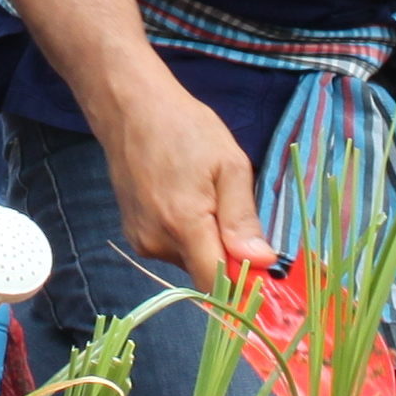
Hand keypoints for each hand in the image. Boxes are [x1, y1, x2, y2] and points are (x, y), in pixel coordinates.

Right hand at [100, 77, 275, 298]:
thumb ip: (243, 218)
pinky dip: (188, 235)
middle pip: (205, 274)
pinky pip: (172, 249)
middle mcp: (157, 242)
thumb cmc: (186, 128)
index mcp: (184, 225)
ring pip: (190, 261)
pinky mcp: (134, 234)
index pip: (217, 285)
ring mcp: (141, 240)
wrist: (131, 109)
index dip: (243, 285)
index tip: (264, 270)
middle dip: (227, 255)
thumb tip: (261, 262)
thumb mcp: (229, 164)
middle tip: (233, 209)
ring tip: (206, 196)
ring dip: (207, 243)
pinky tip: (187, 199)